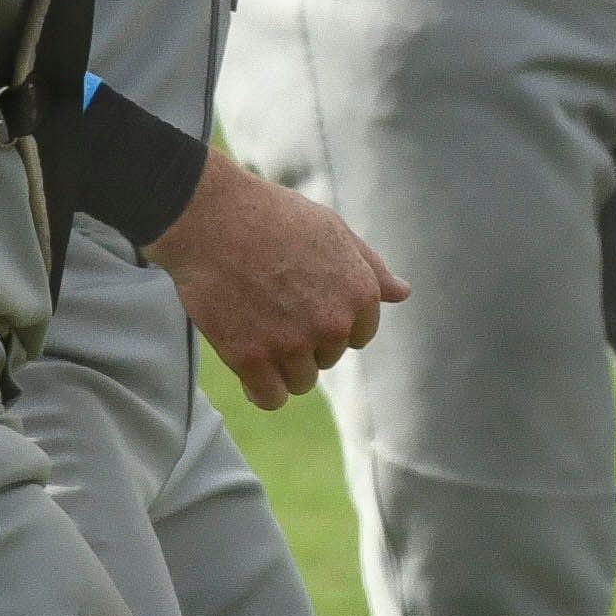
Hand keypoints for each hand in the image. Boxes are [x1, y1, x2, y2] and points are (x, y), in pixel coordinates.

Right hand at [149, 150, 411, 410]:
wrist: (212, 218)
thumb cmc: (273, 217)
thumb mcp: (333, 231)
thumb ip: (370, 267)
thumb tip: (403, 293)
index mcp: (360, 294)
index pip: (358, 337)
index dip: (330, 321)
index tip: (302, 301)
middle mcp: (333, 324)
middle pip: (327, 358)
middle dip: (304, 340)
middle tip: (271, 305)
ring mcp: (292, 344)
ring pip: (300, 382)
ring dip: (280, 365)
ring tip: (256, 328)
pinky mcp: (251, 359)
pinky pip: (270, 398)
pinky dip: (260, 390)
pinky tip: (248, 367)